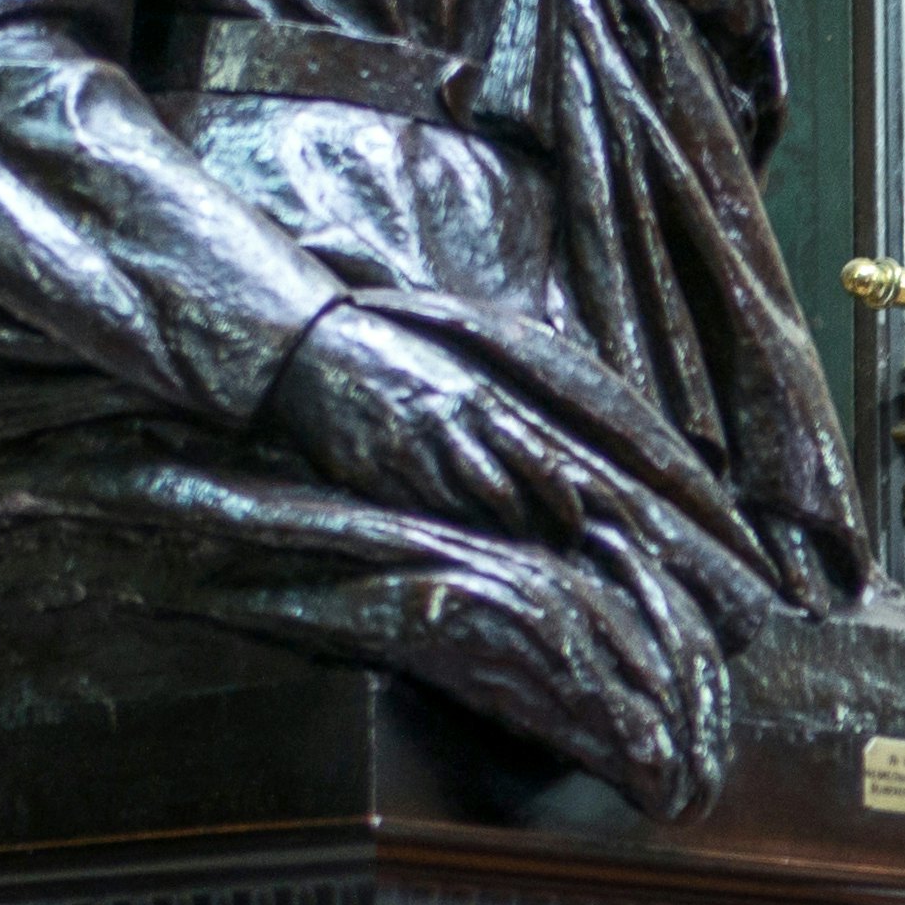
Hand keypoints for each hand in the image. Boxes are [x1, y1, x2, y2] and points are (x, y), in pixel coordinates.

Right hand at [264, 302, 614, 541]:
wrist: (316, 346)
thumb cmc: (395, 359)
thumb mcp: (458, 370)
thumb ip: (500, 409)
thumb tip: (549, 447)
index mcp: (480, 398)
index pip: (543, 461)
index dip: (571, 504)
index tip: (588, 529)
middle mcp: (454, 424)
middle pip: (514, 494)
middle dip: (541, 531)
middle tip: (559, 556)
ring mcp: (415, 449)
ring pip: (473, 509)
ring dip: (501, 538)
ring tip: (519, 557)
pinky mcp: (378, 469)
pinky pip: (425, 512)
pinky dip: (453, 533)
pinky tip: (466, 545)